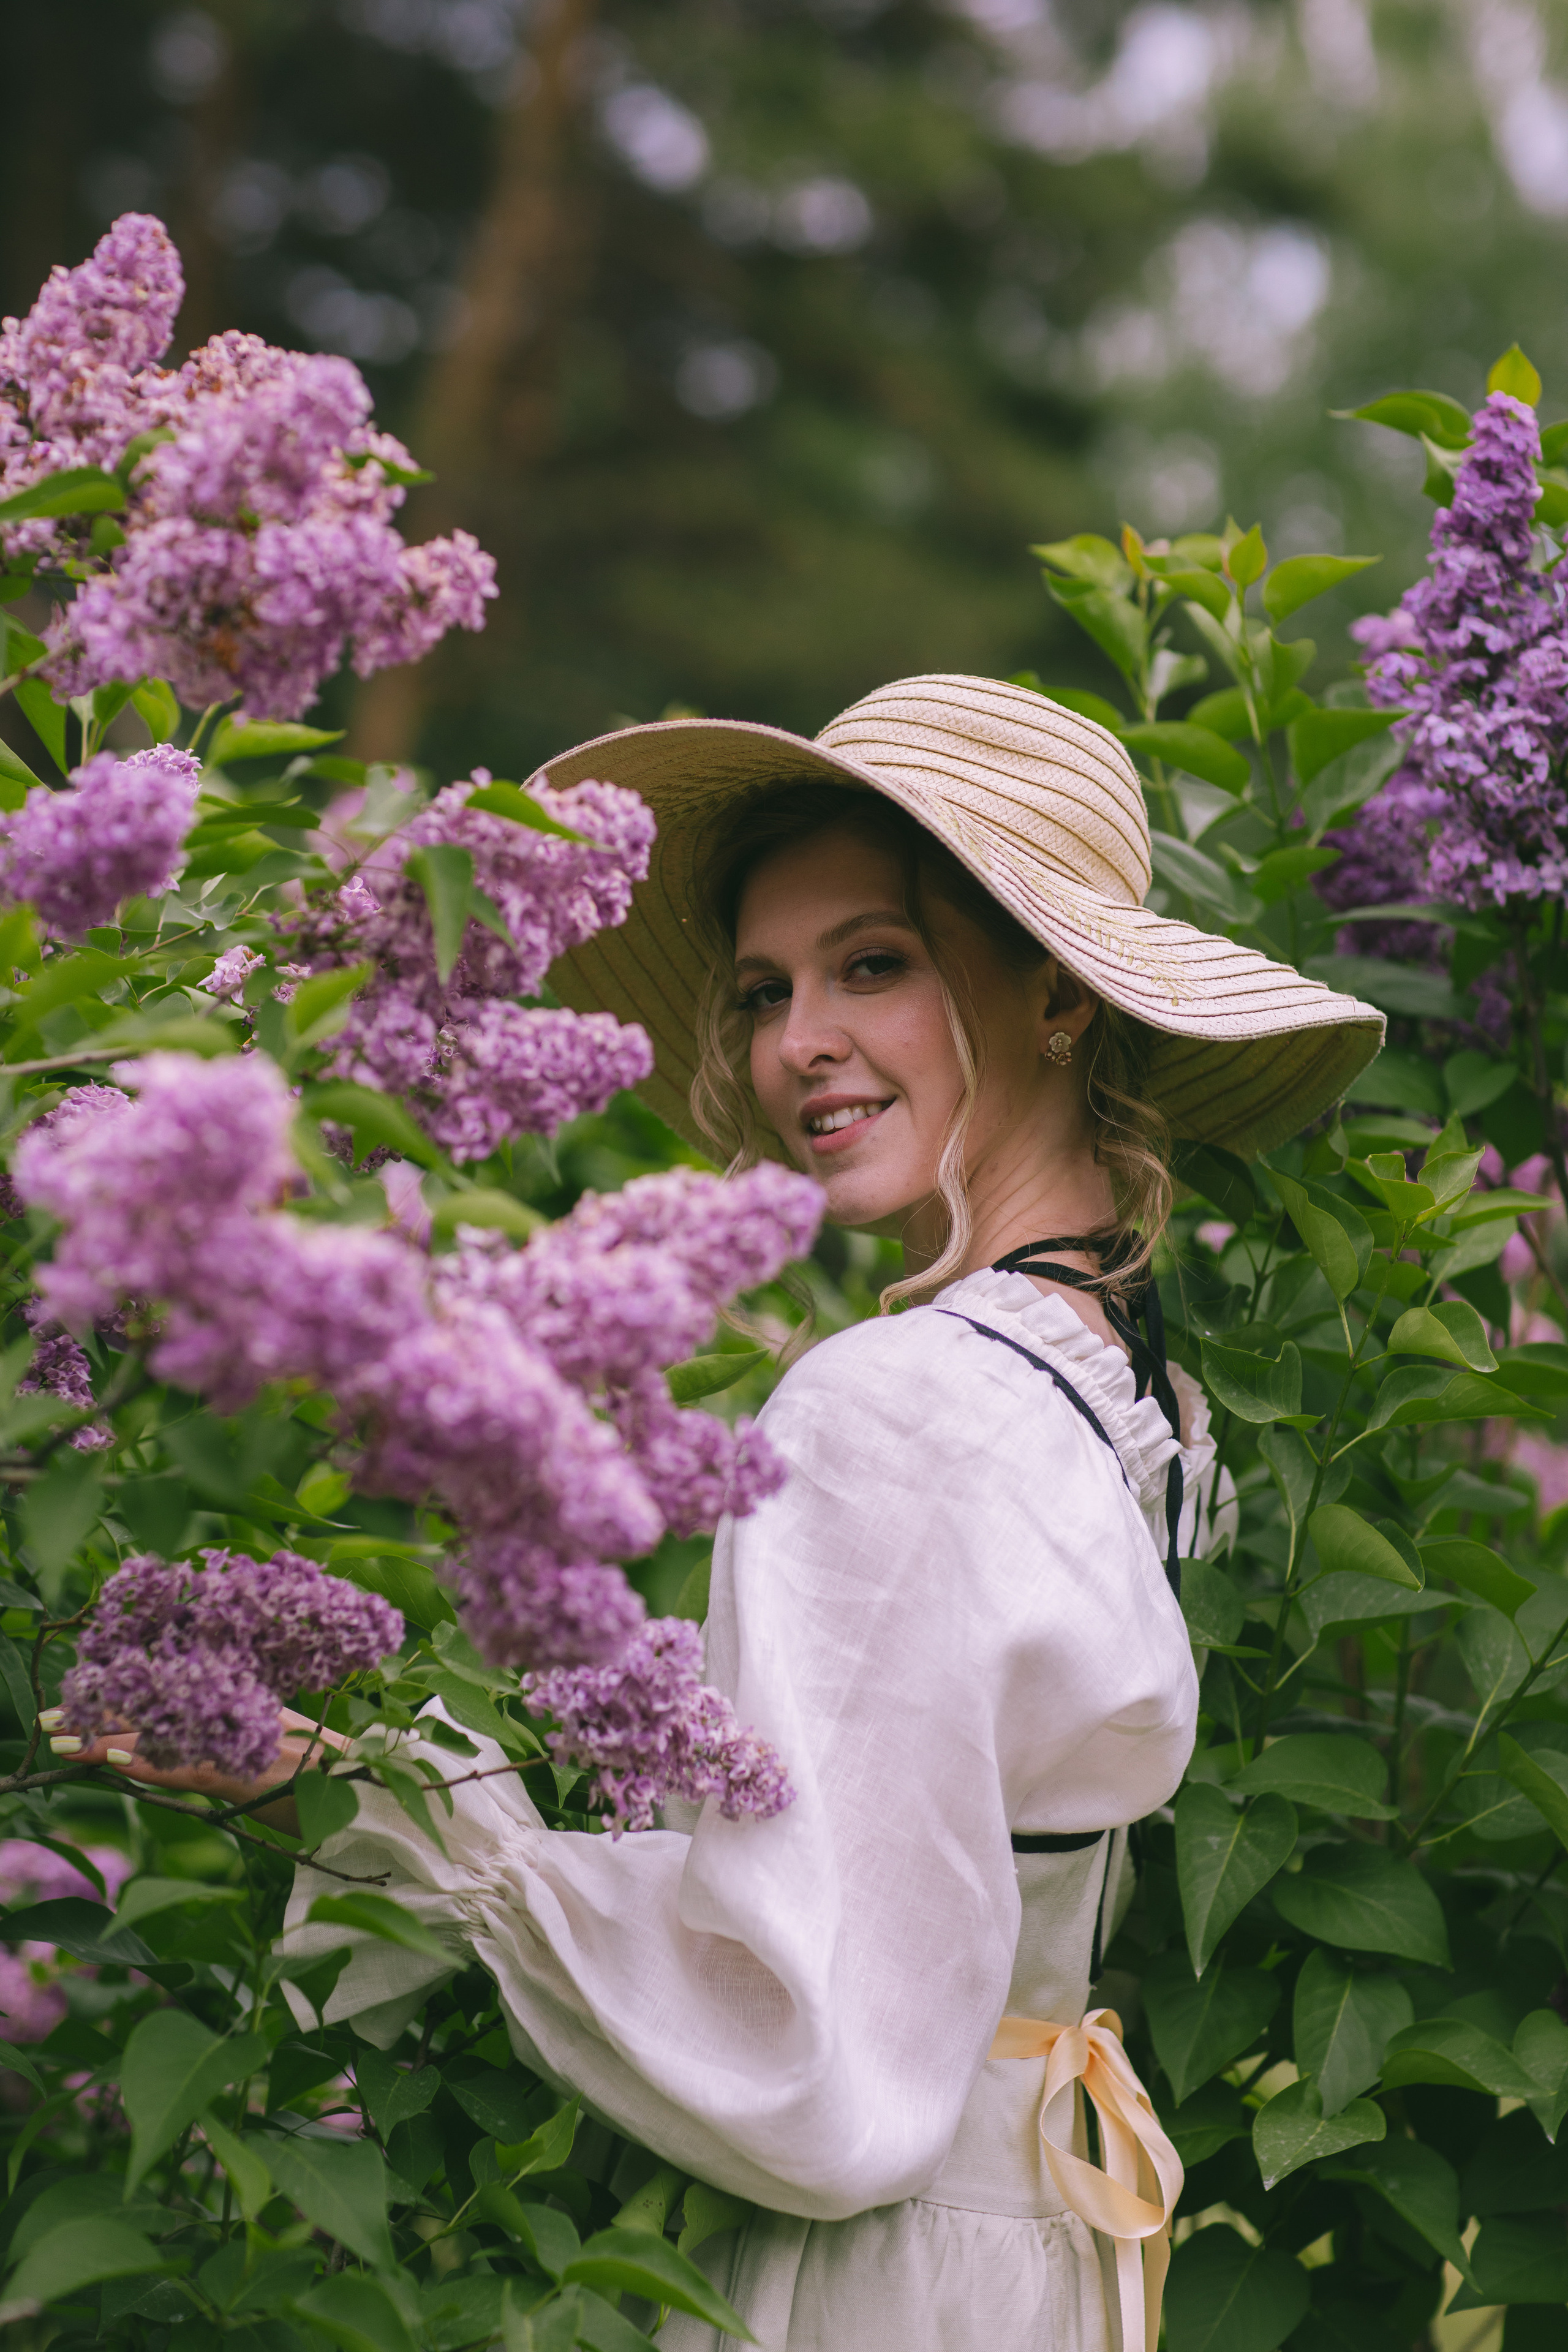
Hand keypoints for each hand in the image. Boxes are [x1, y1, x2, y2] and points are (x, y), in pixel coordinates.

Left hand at [44, 1707, 349, 1837]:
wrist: (378, 1797)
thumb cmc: (339, 1780)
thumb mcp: (291, 1750)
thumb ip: (253, 1739)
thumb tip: (212, 1748)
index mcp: (250, 1708)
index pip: (180, 1694)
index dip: (130, 1694)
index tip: (89, 1688)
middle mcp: (241, 1718)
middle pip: (161, 1710)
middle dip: (103, 1715)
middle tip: (52, 1716)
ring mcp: (243, 1745)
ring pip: (165, 1739)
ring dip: (108, 1741)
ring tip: (63, 1738)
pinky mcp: (247, 1777)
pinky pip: (188, 1771)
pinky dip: (149, 1765)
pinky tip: (113, 1763)